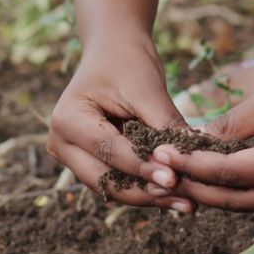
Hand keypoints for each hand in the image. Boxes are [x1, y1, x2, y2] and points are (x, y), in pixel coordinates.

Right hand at [48, 32, 193, 210]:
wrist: (115, 51)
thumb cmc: (128, 62)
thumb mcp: (148, 89)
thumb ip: (165, 125)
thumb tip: (192, 159)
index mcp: (67, 119)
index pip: (110, 151)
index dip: (144, 167)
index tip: (175, 179)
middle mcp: (61, 143)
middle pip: (105, 180)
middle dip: (146, 191)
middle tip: (185, 199)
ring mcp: (71, 157)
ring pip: (112, 188)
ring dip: (149, 196)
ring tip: (186, 202)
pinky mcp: (89, 164)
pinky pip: (118, 182)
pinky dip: (146, 188)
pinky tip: (177, 196)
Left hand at [153, 43, 253, 211]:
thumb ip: (236, 123)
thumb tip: (195, 143)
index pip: (229, 175)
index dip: (190, 165)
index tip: (159, 151)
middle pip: (236, 201)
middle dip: (195, 187)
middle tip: (159, 170)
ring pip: (250, 204)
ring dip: (214, 192)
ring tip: (177, 173)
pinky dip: (238, 187)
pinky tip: (211, 172)